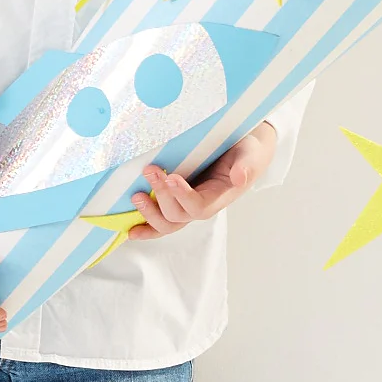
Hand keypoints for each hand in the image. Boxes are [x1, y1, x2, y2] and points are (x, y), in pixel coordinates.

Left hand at [129, 122, 276, 238]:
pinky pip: (161, 221)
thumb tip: (239, 177)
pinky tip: (131, 231)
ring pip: (166, 223)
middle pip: (177, 215)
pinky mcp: (176, 201)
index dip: (183, 196)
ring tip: (136, 196)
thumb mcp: (250, 154)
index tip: (171, 177)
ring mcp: (187, 206)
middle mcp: (201, 206)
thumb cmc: (245, 152)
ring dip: (149, 213)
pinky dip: (146, 228)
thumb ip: (246, 165)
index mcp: (219, 197)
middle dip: (161, 196)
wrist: (242, 150)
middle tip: (151, 170)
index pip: (199, 206)